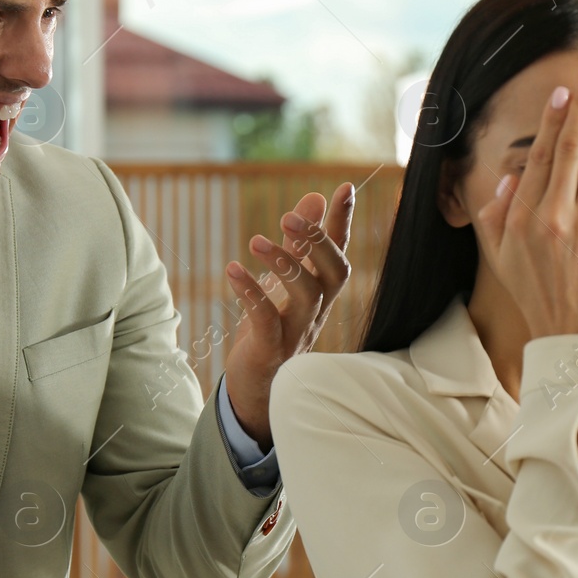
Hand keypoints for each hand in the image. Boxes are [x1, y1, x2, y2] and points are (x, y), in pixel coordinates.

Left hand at [223, 183, 354, 449]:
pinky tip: (233, 270)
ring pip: (306, 295)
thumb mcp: (285, 282)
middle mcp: (317, 310)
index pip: (337, 252)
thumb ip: (299, 243)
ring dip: (283, 264)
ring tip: (255, 241)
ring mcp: (297, 332)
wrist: (258, 390)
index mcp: (321, 292)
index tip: (344, 187)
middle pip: (335, 273)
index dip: (342, 222)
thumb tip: (315, 197)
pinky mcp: (271, 350)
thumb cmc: (274, 329)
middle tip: (288, 216)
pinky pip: (266, 319)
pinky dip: (252, 293)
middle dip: (317, 242)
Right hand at [481, 69, 577, 340]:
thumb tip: (507, 179)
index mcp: (524, 218)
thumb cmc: (535, 293)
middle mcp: (555, 218)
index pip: (542, 157)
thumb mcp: (502, 256)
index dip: (555, 122)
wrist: (571, 338)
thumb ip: (496, 216)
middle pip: (574, 151)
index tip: (566, 93)